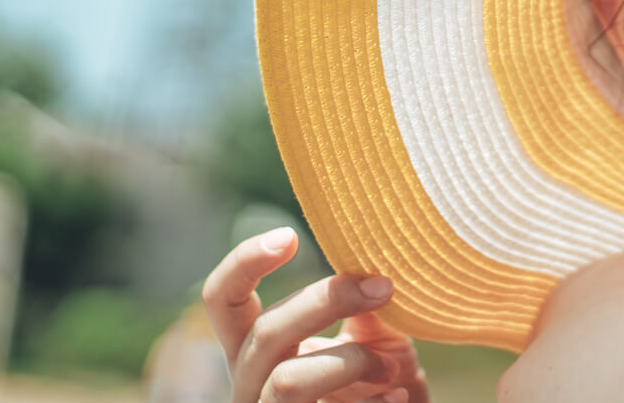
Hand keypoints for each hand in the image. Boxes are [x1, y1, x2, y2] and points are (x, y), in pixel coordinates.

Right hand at [202, 227, 428, 402]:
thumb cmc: (382, 382)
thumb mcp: (375, 337)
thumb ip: (362, 304)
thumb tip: (366, 260)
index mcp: (258, 347)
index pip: (224, 300)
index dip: (243, 264)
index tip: (289, 236)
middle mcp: (250, 383)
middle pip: (264, 333)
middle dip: (326, 302)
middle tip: (384, 287)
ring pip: (286, 381)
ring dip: (349, 362)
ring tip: (393, 368)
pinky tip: (399, 397)